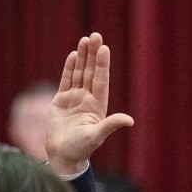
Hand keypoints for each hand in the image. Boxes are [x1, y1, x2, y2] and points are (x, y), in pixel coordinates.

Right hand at [45, 32, 133, 174]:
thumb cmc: (81, 149)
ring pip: (79, 73)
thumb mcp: (96, 136)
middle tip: (95, 35)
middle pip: (91, 72)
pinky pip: (66, 80)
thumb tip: (130, 120)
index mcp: (98, 106)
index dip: (102, 64)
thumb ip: (110, 125)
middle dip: (93, 54)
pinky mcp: (61, 101)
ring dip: (82, 57)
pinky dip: (69, 68)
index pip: (101, 80)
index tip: (104, 48)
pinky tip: (73, 55)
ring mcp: (74, 99)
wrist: (63, 156)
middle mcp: (88, 99)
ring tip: (84, 40)